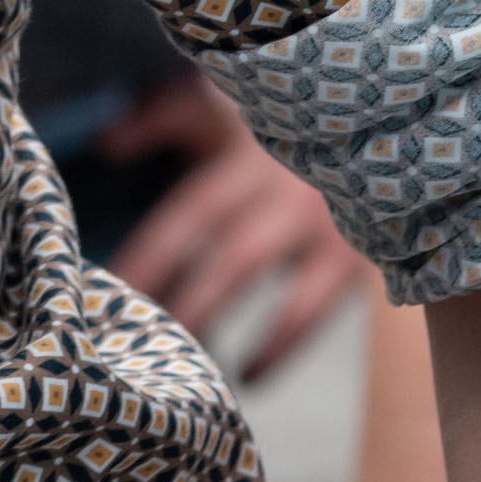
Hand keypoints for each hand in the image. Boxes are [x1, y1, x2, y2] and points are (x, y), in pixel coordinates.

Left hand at [106, 80, 367, 380]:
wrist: (375, 123)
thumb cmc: (274, 124)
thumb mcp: (221, 107)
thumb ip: (161, 119)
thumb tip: (105, 141)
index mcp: (248, 156)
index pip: (193, 212)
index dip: (152, 254)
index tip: (114, 292)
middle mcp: (290, 190)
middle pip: (238, 258)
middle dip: (193, 304)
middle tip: (149, 343)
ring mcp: (331, 227)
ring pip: (288, 294)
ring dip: (240, 333)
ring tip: (195, 366)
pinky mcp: (359, 257)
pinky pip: (319, 312)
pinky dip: (285, 347)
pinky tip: (251, 375)